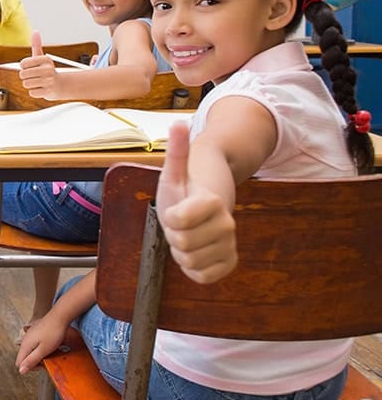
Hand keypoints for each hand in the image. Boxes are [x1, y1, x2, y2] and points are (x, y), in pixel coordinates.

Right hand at [15, 315, 68, 373]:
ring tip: (51, 351)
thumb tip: (20, 371)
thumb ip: (31, 361)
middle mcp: (25, 341)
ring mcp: (29, 336)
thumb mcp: (43, 350)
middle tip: (48, 358)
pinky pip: (35, 345)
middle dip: (36, 361)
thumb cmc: (53, 333)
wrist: (59, 316)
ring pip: (30, 351)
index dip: (31, 367)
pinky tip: (50, 345)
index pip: (20, 363)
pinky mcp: (34, 333)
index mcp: (25, 346)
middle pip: (25, 358)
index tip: (43, 364)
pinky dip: (41, 348)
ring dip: (39, 355)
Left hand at [19, 31, 60, 98]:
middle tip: (34, 76)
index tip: (30, 67)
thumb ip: (36, 45)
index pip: (23, 63)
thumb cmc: (46, 70)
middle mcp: (48, 69)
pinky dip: (34, 92)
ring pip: (26, 84)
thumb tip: (35, 32)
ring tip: (37, 82)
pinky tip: (41, 88)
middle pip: (23, 74)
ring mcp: (49, 81)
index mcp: (46, 59)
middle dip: (25, 77)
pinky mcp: (48, 91)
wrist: (59, 85)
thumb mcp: (41, 57)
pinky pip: (31, 92)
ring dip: (29, 84)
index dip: (23, 67)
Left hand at [155, 122, 238, 283]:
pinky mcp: (228, 263)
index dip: (170, 216)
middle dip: (173, 234)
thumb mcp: (174, 171)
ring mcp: (229, 244)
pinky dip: (193, 268)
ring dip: (181, 251)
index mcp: (211, 201)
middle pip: (182, 244)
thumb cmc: (184, 189)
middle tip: (180, 223)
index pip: (178, 220)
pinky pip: (203, 277)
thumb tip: (178, 123)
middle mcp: (226, 224)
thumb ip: (177, 150)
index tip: (175, 207)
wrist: (204, 208)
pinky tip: (195, 252)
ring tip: (186, 235)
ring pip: (190, 262)